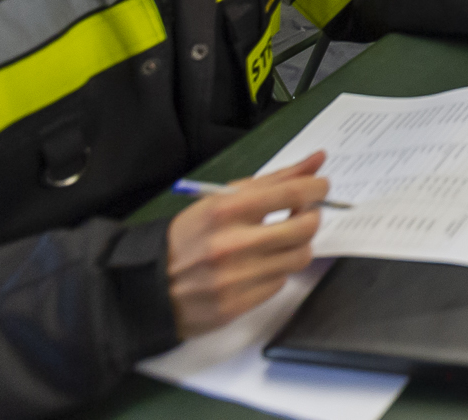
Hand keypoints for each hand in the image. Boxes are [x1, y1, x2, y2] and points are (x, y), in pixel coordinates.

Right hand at [166, 153, 328, 337]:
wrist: (147, 285)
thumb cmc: (188, 237)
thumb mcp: (221, 200)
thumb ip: (272, 180)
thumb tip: (317, 161)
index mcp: (226, 210)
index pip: (291, 193)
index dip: (317, 188)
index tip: (321, 188)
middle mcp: (232, 244)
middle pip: (304, 228)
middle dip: (312, 218)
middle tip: (303, 215)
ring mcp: (234, 278)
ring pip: (298, 258)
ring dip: (297, 247)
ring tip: (280, 242)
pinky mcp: (236, 306)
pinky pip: (279, 284)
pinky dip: (276, 272)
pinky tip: (258, 267)